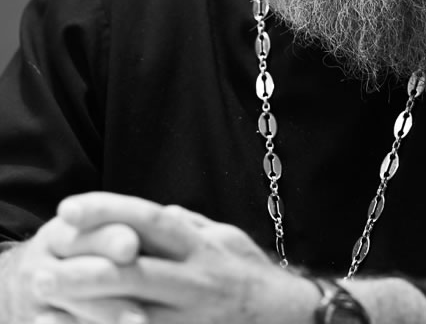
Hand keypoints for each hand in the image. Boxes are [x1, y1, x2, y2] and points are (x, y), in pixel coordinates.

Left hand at [31, 192, 317, 323]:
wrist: (283, 317)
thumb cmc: (248, 272)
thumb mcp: (224, 235)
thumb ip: (188, 224)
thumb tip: (158, 212)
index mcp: (200, 245)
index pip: (150, 220)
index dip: (108, 211)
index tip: (68, 208)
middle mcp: (193, 280)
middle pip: (133, 271)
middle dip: (84, 266)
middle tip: (44, 262)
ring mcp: (188, 318)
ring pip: (129, 313)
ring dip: (85, 308)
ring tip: (46, 300)